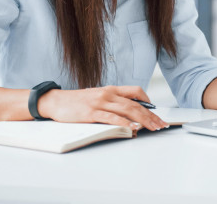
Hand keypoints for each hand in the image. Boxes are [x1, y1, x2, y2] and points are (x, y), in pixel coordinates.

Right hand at [38, 86, 167, 130]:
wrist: (55, 101)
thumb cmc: (76, 102)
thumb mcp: (97, 97)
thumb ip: (111, 102)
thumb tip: (128, 114)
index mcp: (110, 89)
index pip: (135, 91)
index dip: (148, 101)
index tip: (155, 111)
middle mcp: (108, 94)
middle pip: (135, 103)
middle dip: (151, 115)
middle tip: (161, 124)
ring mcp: (100, 102)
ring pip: (127, 110)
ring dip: (143, 120)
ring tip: (153, 127)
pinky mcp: (92, 112)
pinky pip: (112, 117)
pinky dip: (124, 123)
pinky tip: (133, 128)